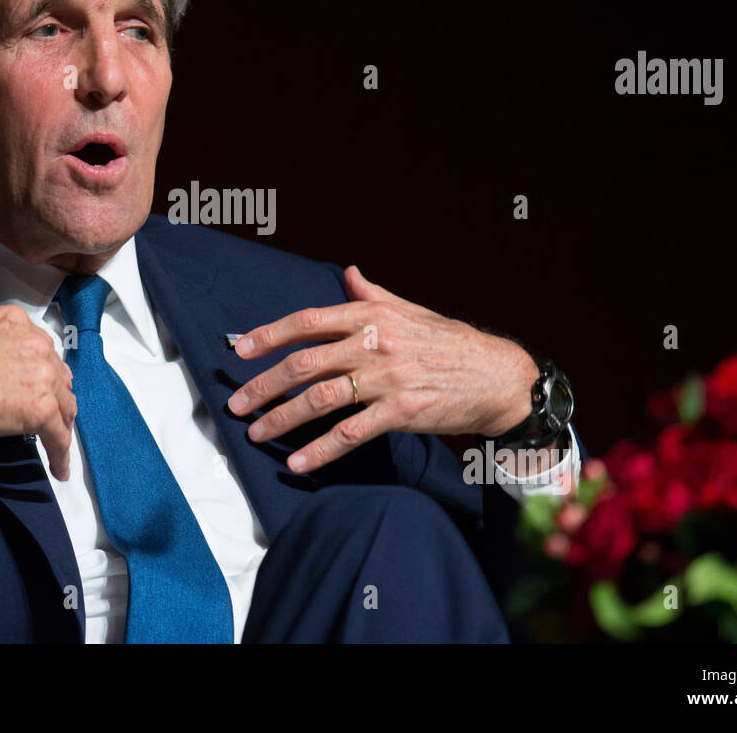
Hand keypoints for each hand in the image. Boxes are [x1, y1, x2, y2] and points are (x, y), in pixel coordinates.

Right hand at [0, 274, 77, 479]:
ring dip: (60, 423)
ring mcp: (41, 376)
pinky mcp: (42, 409)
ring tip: (55, 440)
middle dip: (52, 393)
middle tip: (45, 413)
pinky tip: (58, 469)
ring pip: (63, 403)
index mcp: (12, 322)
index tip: (28, 382)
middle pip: (56, 373)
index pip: (36, 346)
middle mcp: (35, 344)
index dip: (34, 366)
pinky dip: (61, 454)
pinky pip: (59, 436)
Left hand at [225, 266, 539, 473]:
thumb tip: (348, 273)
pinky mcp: (402, 412)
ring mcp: (388, 379)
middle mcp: (375, 343)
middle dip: (264, 384)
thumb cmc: (451, 343)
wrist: (499, 376)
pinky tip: (298, 463)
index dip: (270, 334)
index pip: (309, 321)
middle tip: (236, 403)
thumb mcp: (412, 310)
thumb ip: (373, 294)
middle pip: (305, 363)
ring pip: (321, 398)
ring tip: (257, 433)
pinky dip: (321, 450)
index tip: (241, 349)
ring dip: (283, 419)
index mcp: (372, 315)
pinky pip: (351, 433)